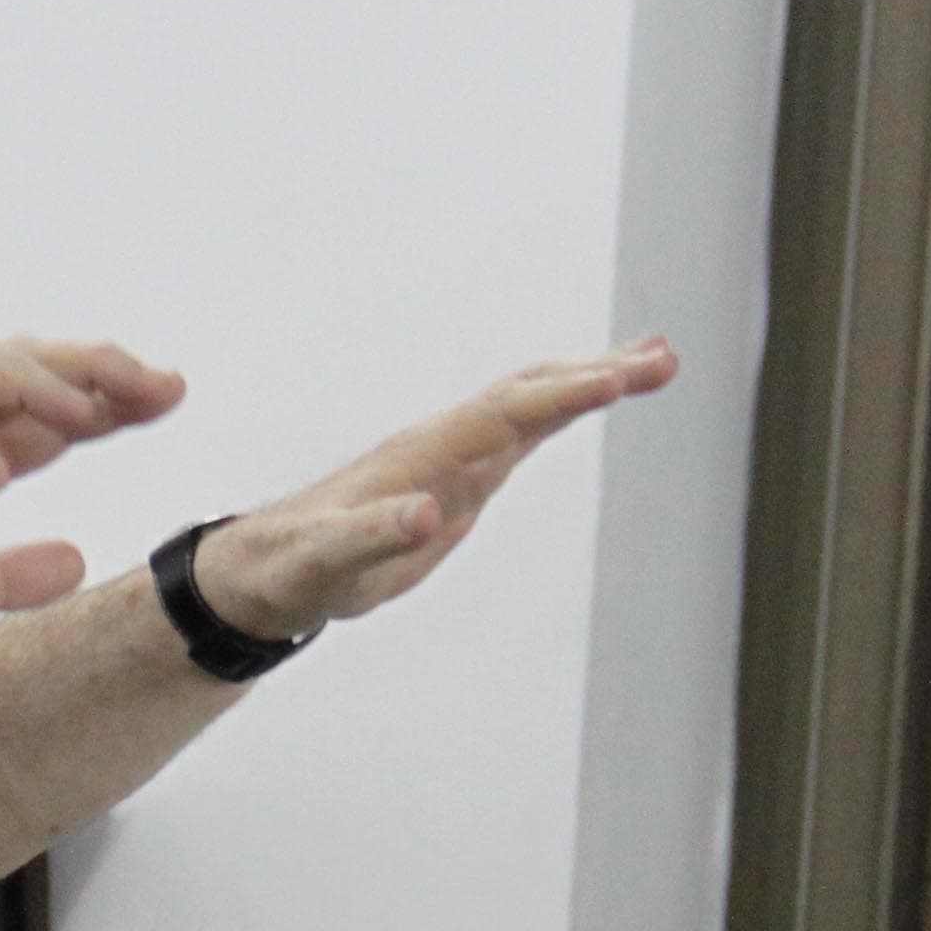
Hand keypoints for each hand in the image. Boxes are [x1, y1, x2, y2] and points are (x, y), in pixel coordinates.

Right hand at [0, 337, 186, 669]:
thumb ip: (5, 580)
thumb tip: (81, 563)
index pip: (49, 422)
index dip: (110, 404)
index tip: (169, 400)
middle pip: (30, 378)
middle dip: (99, 373)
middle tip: (163, 386)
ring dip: (47, 373)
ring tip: (104, 398)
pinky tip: (13, 392)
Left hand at [192, 338, 679, 638]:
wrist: (264, 569)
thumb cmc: (292, 569)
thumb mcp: (327, 565)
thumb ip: (372, 538)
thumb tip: (429, 513)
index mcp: (418, 458)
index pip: (502, 416)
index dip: (560, 398)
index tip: (617, 380)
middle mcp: (440, 445)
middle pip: (527, 395)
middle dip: (595, 376)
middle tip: (666, 360)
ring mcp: (450, 459)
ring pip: (529, 404)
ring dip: (590, 380)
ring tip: (656, 362)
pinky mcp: (454, 480)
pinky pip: (519, 430)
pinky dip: (563, 407)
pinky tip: (592, 395)